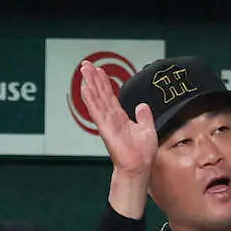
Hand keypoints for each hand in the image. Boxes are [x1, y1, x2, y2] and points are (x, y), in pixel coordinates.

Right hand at [80, 61, 156, 177]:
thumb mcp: (147, 129)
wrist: (140, 166)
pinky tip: (86, 89)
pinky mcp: (106, 129)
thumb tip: (143, 105)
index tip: (98, 70)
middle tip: (85, 64)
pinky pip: (98, 112)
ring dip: (90, 84)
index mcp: (120, 117)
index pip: (110, 96)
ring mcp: (107, 123)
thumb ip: (144, 117)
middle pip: (101, 94)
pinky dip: (92, 100)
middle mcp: (111, 118)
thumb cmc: (142, 152)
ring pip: (97, 99)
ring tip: (84, 71)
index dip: (104, 83)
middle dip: (93, 79)